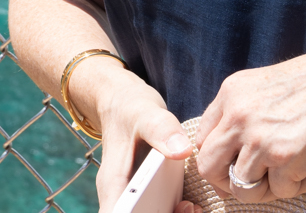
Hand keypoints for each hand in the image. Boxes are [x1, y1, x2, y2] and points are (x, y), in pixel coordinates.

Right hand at [82, 63, 198, 212]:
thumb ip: (161, 130)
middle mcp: (120, 194)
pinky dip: (175, 212)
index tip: (157, 211)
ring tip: (191, 208)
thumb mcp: (146, 114)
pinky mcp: (148, 192)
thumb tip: (182, 151)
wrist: (125, 104)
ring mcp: (135, 195)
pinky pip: (159, 211)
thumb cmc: (130, 109)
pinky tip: (192, 206)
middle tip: (187, 209)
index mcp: (113, 182)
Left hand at [192, 34, 305, 203]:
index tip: (237, 166)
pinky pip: (280, 192)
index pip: (202, 139)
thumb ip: (244, 113)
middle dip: (229, 183)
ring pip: (241, 188)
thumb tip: (230, 155)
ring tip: (294, 170)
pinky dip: (299, 185)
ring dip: (269, 188)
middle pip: (208, 168)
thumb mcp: (267, 87)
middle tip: (256, 182)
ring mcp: (259, 137)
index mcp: (232, 92)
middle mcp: (238, 114)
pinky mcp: (284, 158)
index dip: (219, 159)